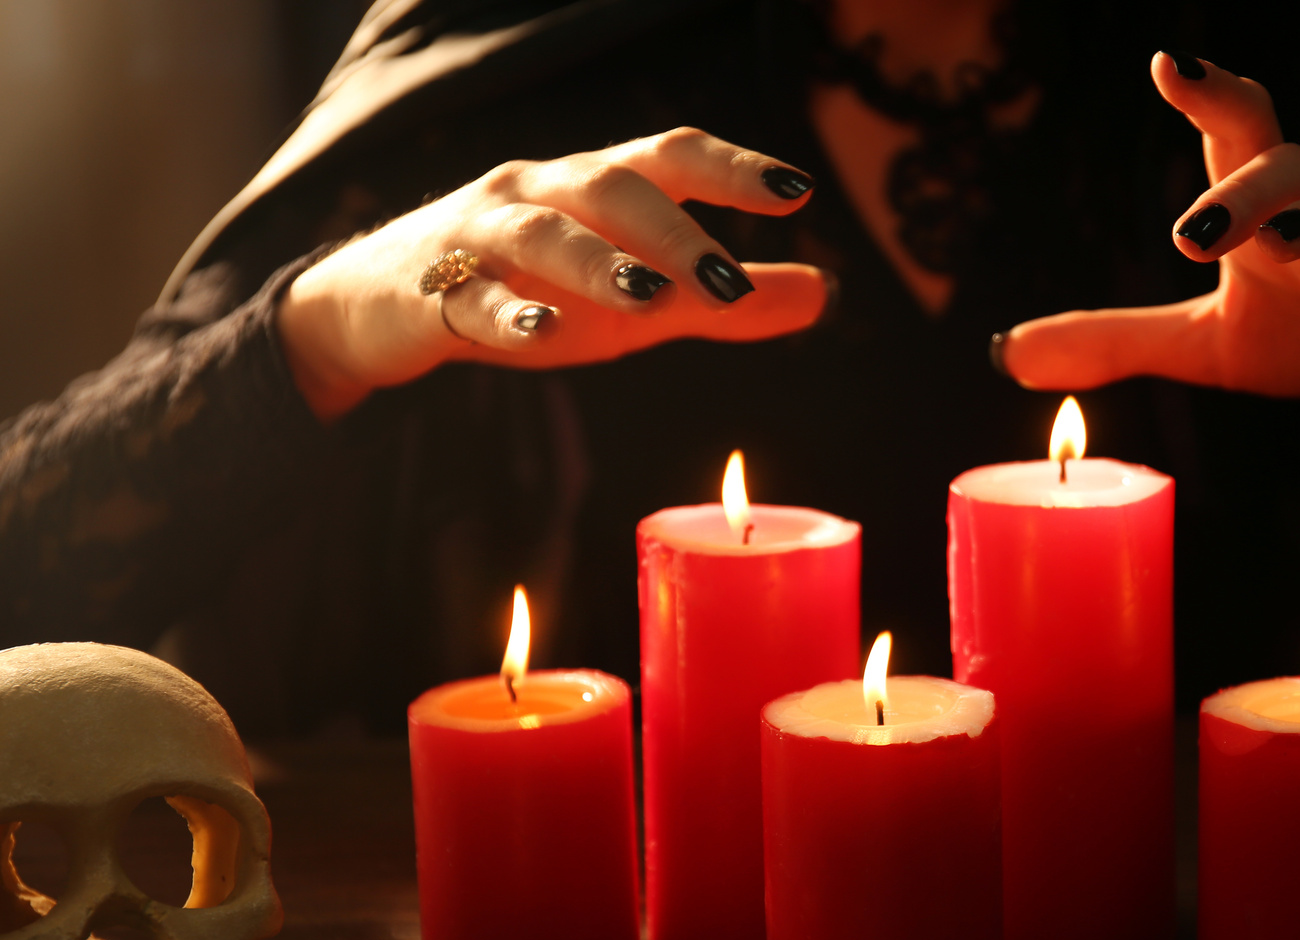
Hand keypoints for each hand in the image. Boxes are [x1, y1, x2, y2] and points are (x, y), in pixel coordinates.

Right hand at [277, 128, 827, 422]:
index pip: (670, 155)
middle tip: (730, 280)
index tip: (797, 192)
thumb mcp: (638, 302)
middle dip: (674, 230)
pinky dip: (508, 312)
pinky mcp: (433, 291)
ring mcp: (481, 236)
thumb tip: (825, 294)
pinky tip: (543, 333)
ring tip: (648, 298)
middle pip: (612, 187)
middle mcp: (541, 192)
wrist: (384, 307)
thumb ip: (724, 302)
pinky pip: (469, 297)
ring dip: (598, 261)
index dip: (732, 168)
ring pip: (542, 233)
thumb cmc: (534, 291)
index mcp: (597, 188)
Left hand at [995, 53, 1299, 496]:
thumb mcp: (1203, 342)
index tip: (1168, 65)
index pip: (1234, 134)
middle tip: (1189, 233)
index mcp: (1265, 210)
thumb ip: (1114, 339)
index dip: (1208, 94)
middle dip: (1241, 188)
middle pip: (1287, 164)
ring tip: (1284, 239)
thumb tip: (1003, 354)